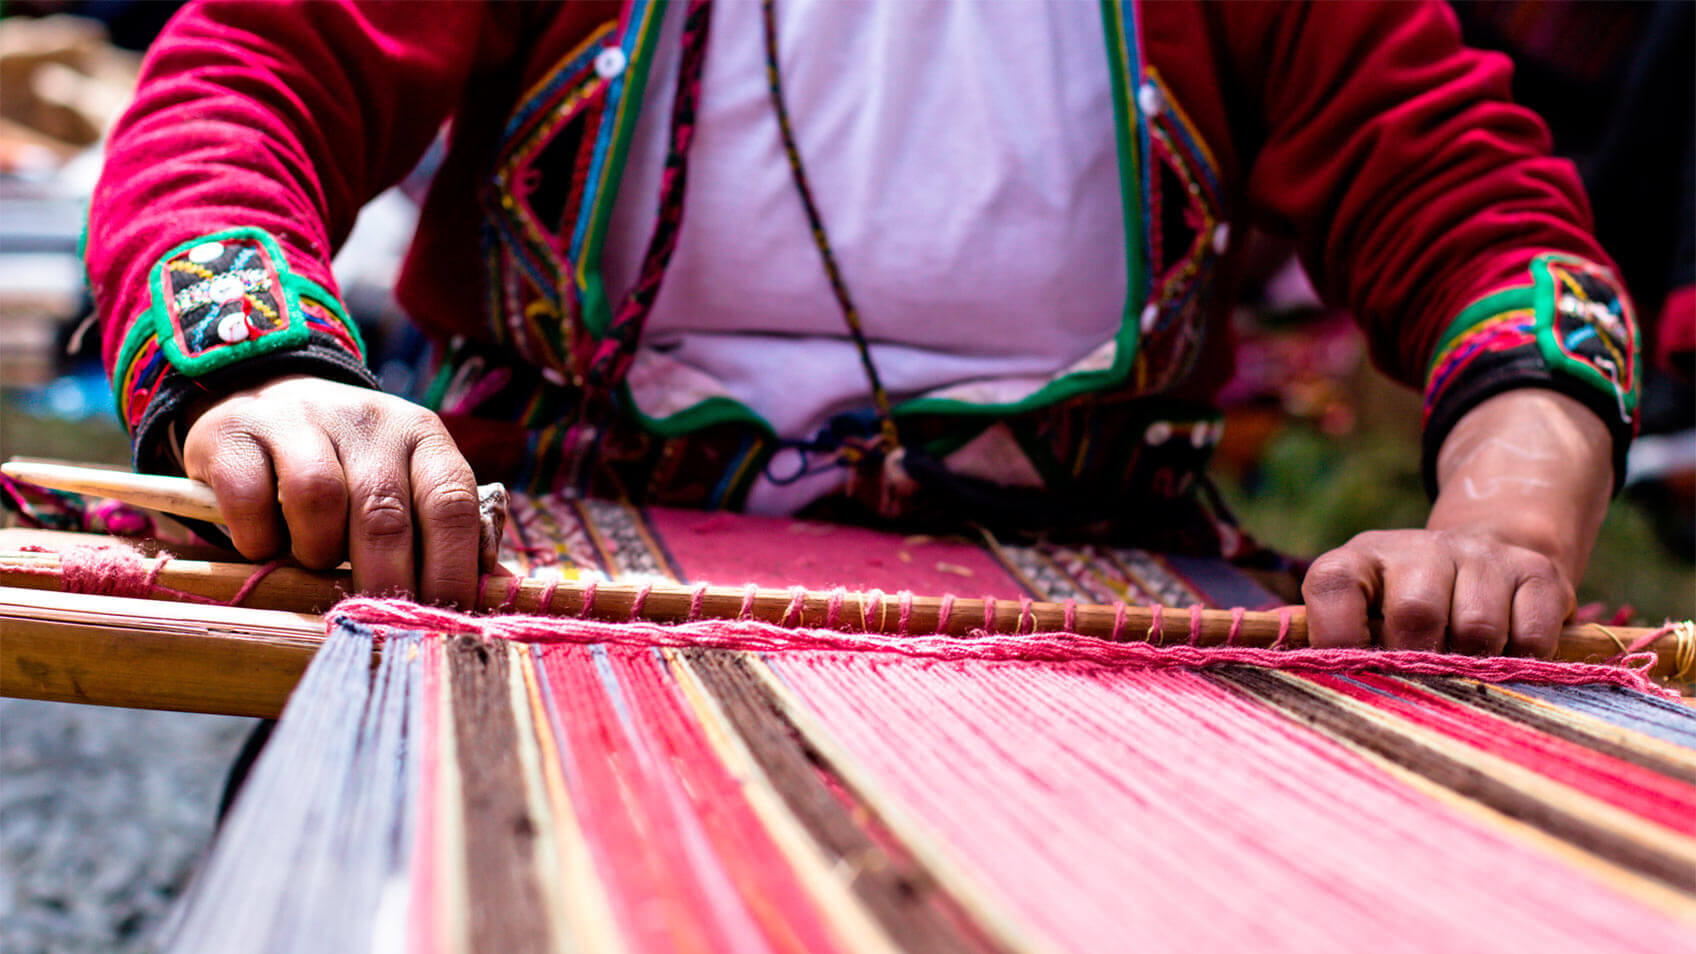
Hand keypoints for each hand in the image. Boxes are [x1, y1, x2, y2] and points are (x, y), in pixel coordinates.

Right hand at [182, 374, 480, 605]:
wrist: (266, 396)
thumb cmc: (350, 466)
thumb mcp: (407, 484)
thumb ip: (449, 532)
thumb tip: (498, 593)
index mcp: (423, 436)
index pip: (452, 504)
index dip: (452, 570)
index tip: (444, 619)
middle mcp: (368, 420)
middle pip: (386, 513)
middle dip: (387, 581)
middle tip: (380, 619)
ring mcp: (299, 419)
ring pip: (318, 500)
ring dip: (317, 552)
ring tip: (314, 562)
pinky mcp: (235, 432)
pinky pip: (251, 501)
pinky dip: (258, 538)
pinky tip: (265, 544)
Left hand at [1303, 528, 1575, 654]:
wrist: (1486, 558)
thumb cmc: (1403, 608)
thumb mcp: (1359, 613)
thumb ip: (1329, 640)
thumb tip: (1297, 674)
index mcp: (1360, 557)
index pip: (1333, 586)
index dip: (1338, 637)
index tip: (1353, 673)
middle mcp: (1419, 547)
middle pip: (1415, 613)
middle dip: (1418, 662)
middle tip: (1422, 679)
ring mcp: (1481, 555)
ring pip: (1477, 629)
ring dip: (1472, 666)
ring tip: (1465, 668)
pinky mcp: (1536, 572)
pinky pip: (1531, 636)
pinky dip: (1521, 662)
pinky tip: (1506, 657)